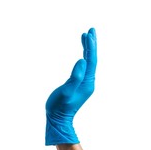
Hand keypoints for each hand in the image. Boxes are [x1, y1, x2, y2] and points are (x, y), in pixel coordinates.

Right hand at [45, 28, 96, 144]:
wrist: (58, 119)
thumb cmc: (59, 107)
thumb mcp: (65, 92)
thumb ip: (74, 77)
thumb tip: (82, 61)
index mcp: (87, 82)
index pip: (90, 61)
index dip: (90, 47)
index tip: (89, 34)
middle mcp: (88, 81)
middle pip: (92, 59)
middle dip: (92, 44)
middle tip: (91, 30)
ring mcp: (84, 83)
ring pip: (88, 62)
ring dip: (88, 49)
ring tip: (86, 36)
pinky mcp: (79, 84)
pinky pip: (84, 67)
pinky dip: (84, 57)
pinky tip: (81, 54)